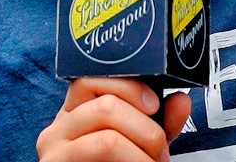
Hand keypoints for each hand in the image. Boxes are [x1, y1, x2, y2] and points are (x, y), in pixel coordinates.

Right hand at [36, 78, 191, 161]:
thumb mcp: (139, 143)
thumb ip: (159, 122)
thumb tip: (180, 99)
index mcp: (74, 113)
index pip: (92, 80)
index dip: (129, 88)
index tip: (153, 105)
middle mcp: (58, 128)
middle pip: (106, 107)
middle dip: (146, 130)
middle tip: (159, 152)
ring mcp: (55, 152)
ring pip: (108, 139)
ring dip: (142, 154)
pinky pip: (104, 154)